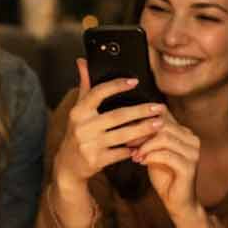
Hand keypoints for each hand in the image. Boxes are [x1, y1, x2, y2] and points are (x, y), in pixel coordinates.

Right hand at [51, 59, 162, 193]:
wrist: (68, 165)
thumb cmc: (78, 132)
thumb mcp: (78, 110)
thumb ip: (85, 86)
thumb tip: (82, 61)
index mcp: (79, 111)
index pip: (98, 93)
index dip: (116, 85)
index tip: (135, 81)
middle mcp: (82, 127)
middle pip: (117, 116)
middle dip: (141, 111)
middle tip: (159, 107)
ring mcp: (89, 145)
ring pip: (123, 135)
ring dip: (143, 129)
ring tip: (160, 123)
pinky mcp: (96, 160)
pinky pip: (121, 153)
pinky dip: (134, 149)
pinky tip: (147, 144)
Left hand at [130, 106, 201, 223]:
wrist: (177, 202)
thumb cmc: (164, 176)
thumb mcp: (153, 152)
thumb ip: (148, 138)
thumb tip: (129, 120)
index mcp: (185, 132)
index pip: (164, 116)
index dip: (143, 120)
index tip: (126, 129)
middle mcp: (192, 139)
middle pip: (163, 125)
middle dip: (141, 133)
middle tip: (128, 143)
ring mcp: (193, 152)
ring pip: (164, 138)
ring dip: (145, 146)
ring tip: (134, 155)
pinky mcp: (189, 166)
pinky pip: (166, 155)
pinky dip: (150, 157)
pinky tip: (140, 162)